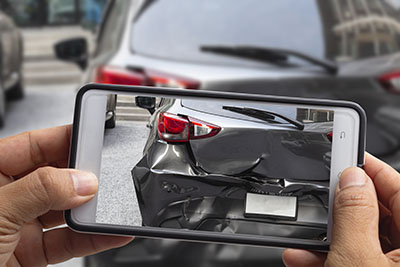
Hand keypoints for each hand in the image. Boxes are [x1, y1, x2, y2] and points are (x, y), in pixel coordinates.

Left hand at [0, 125, 132, 265]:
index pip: (33, 145)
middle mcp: (7, 197)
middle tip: (102, 176)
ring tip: (108, 206)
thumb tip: (82, 180)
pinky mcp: (32, 253)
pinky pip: (68, 241)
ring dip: (89, 210)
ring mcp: (20, 226)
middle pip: (54, 176)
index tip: (91, 137)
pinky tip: (108, 232)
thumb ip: (41, 190)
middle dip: (80, 177)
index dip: (63, 138)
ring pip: (64, 210)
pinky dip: (91, 238)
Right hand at [282, 153, 399, 266]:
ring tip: (303, 237)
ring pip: (362, 237)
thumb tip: (350, 179)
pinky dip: (328, 256)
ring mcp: (392, 265)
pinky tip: (305, 257)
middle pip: (377, 212)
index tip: (344, 153)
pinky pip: (355, 258)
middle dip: (341, 206)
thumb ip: (353, 215)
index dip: (369, 168)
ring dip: (327, 236)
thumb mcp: (356, 259)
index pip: (398, 188)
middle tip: (321, 199)